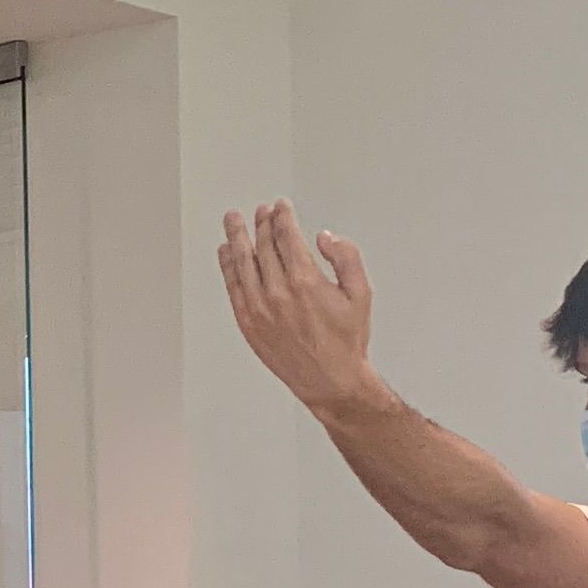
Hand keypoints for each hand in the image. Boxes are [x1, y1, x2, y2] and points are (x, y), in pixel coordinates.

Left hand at [218, 202, 381, 412]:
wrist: (330, 380)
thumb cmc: (346, 341)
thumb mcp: (361, 293)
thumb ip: (345, 258)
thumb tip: (325, 237)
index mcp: (305, 281)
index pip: (286, 237)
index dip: (281, 217)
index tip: (279, 207)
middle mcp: (277, 293)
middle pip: (263, 246)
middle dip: (261, 224)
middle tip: (260, 211)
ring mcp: (259, 309)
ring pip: (242, 263)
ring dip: (237, 238)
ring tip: (233, 221)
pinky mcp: (248, 323)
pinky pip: (233, 288)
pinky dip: (227, 267)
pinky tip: (226, 253)